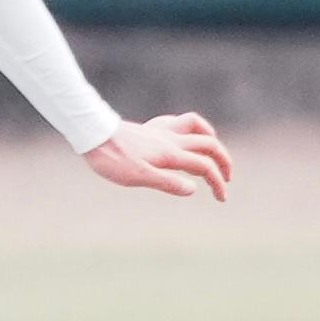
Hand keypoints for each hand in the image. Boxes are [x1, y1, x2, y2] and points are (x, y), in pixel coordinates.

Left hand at [85, 112, 232, 202]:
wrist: (92, 134)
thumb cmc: (113, 159)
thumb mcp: (139, 177)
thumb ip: (168, 182)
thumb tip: (194, 189)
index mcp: (171, 154)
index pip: (204, 166)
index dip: (218, 182)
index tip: (221, 198)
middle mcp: (171, 139)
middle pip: (209, 144)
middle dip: (223, 161)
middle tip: (226, 179)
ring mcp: (161, 131)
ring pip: (197, 126)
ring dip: (210, 139)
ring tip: (212, 154)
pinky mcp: (150, 128)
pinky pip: (177, 122)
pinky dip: (190, 128)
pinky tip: (184, 137)